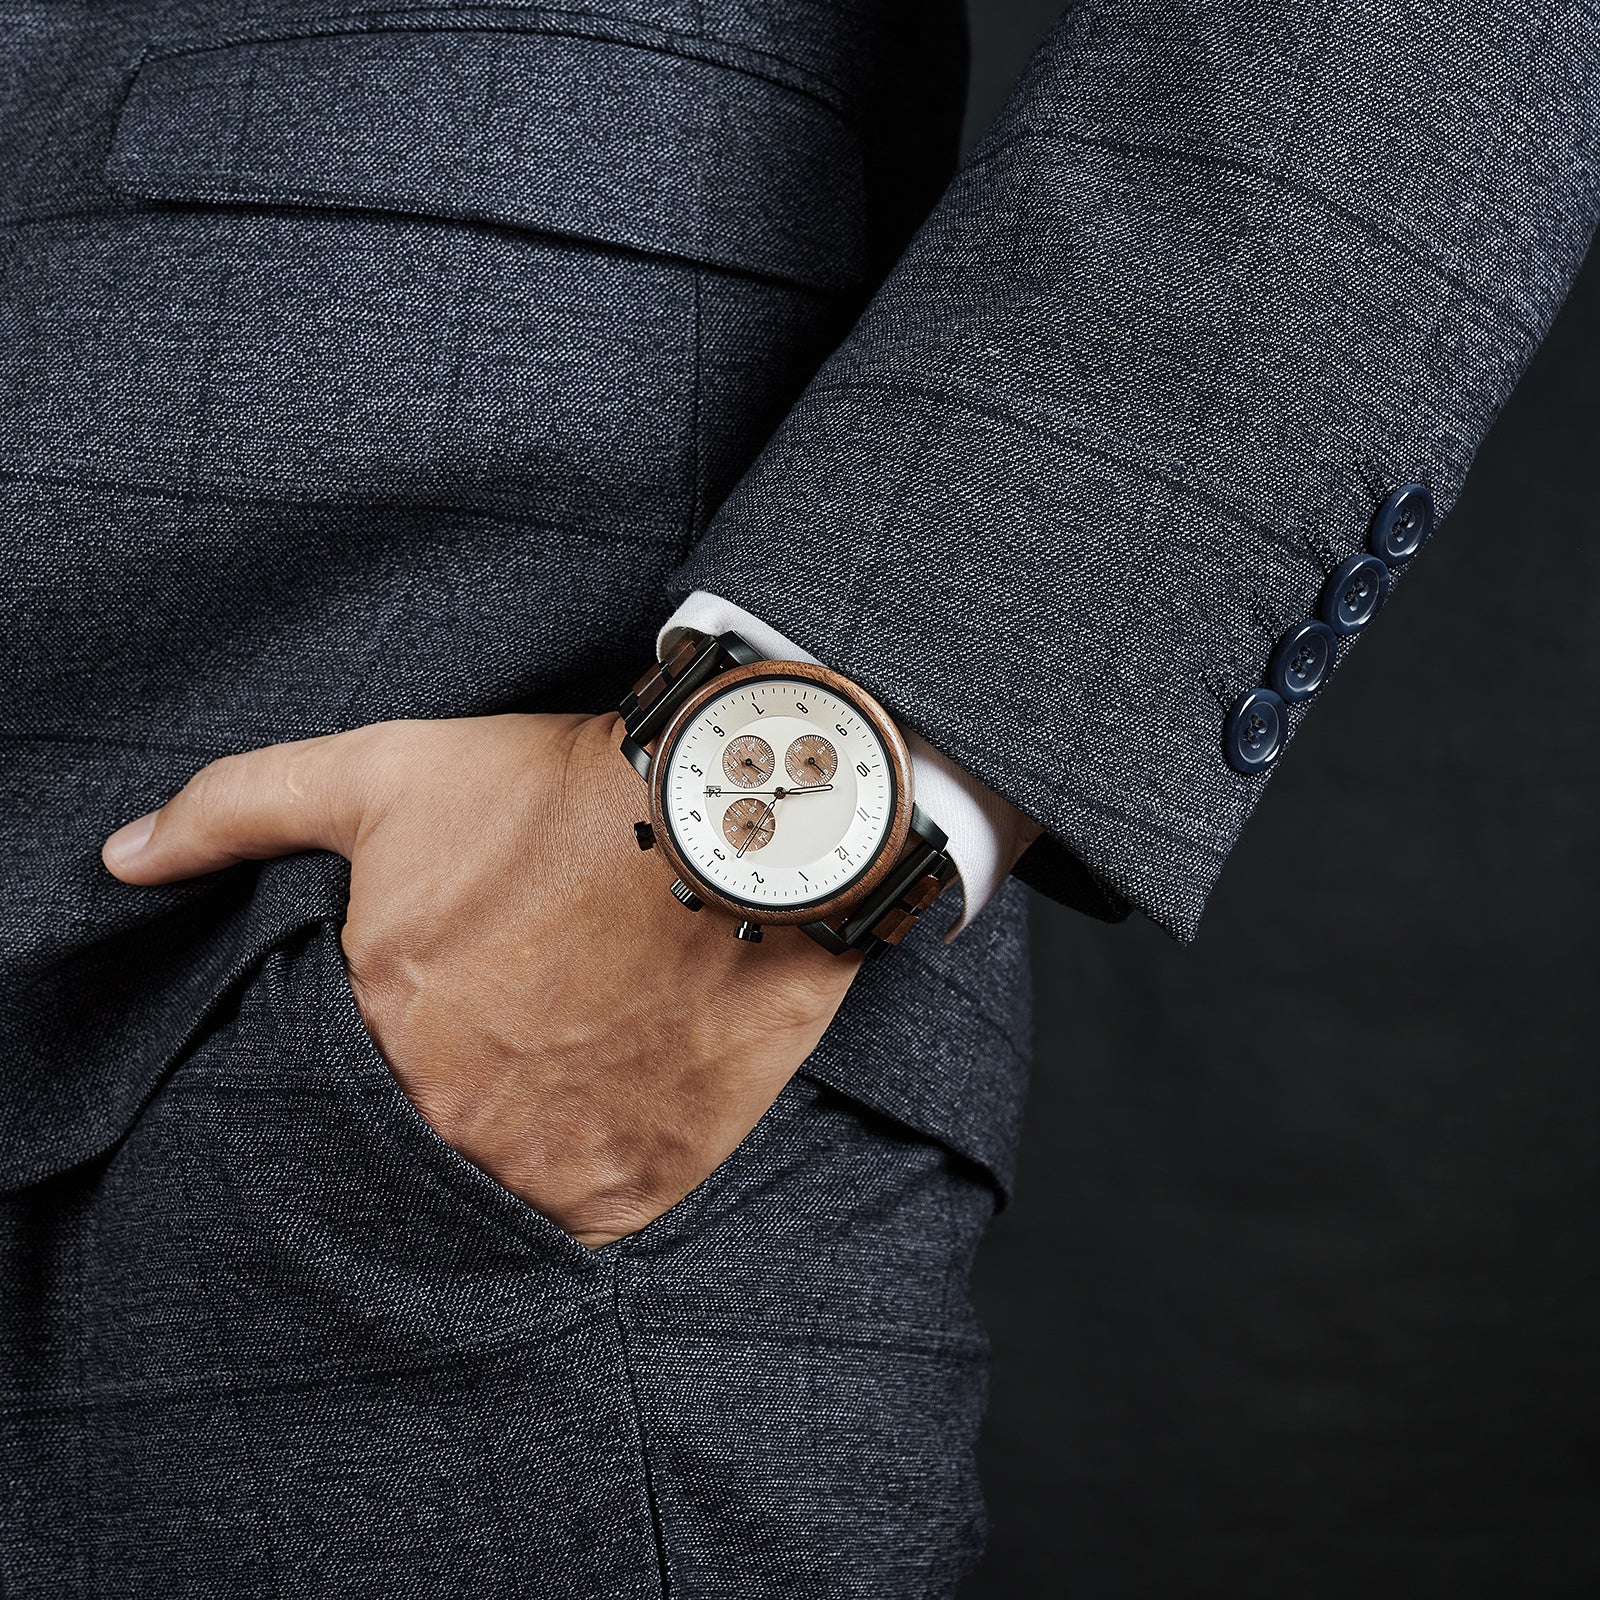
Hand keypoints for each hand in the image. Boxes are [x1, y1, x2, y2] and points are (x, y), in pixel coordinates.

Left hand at [101, 712, 860, 1245]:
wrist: (738, 826)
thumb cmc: (559, 797)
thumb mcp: (386, 774)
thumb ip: (240, 809)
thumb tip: (122, 857)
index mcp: (378, 1039)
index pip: (325, 1101)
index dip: (363, 1060)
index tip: (415, 1020)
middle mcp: (458, 1124)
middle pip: (412, 1152)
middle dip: (434, 1109)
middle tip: (488, 1048)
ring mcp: (554, 1167)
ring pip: (494, 1196)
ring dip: (504, 1152)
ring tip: (543, 1080)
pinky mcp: (643, 1183)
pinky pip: (582, 1221)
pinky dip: (578, 1177)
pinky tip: (595, 1109)